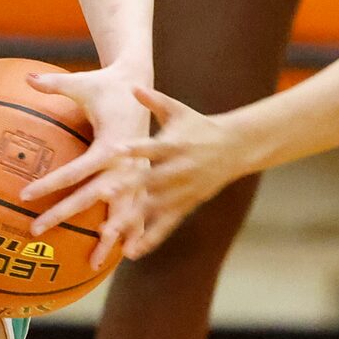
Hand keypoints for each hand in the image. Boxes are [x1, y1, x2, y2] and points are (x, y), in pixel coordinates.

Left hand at [14, 63, 153, 271]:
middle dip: (64, 216)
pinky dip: (137, 234)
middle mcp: (127, 165)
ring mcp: (141, 177)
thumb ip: (54, 83)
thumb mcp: (85, 83)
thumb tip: (26, 77)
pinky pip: (144, 213)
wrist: (145, 87)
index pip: (75, 169)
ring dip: (109, 239)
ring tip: (92, 264)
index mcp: (111, 145)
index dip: (50, 183)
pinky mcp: (151, 181)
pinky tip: (128, 256)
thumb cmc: (111, 86)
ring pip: (123, 214)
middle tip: (36, 231)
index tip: (24, 196)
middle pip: (92, 198)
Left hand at [120, 86, 256, 259]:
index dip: (136, 148)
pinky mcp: (186, 205)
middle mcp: (179, 169)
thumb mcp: (179, 110)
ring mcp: (183, 190)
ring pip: (154, 208)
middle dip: (127, 189)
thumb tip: (132, 85)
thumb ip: (154, 100)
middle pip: (150, 181)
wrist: (235, 147)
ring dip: (132, 220)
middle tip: (103, 194)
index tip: (116, 149)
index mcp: (175, 144)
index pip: (153, 146)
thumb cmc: (199, 126)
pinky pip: (166, 225)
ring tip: (108, 232)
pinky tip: (130, 253)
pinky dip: (149, 239)